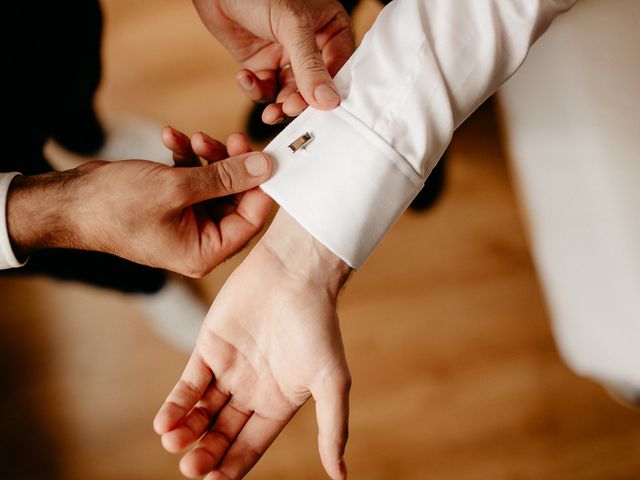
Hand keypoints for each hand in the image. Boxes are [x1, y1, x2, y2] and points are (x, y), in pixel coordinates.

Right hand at [6, 129, 271, 276]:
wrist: (70, 201)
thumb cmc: (115, 206)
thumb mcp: (176, 187)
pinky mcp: (173, 203)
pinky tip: (171, 137)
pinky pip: (193, 178)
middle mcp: (200, 240)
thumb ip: (225, 177)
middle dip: (231, 165)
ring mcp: (186, 221)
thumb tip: (265, 168)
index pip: (251, 220)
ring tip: (192, 137)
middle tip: (230, 138)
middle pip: (235, 198)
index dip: (260, 187)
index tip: (264, 156)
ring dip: (207, 156)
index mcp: (205, 251)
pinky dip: (186, 157)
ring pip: (215, 184)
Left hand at [154, 210, 352, 478]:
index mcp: (279, 402)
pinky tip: (165, 423)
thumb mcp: (331, 380)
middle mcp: (252, 391)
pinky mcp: (208, 349)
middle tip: (191, 466)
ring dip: (186, 432)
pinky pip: (188, 385)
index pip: (250, 445)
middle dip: (206, 453)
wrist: (295, 273)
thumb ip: (333, 427)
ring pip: (201, 412)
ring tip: (174, 444)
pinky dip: (176, 405)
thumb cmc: (318, 324)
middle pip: (222, 434)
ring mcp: (229, 370)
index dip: (232, 466)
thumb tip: (341, 476)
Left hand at [193, 0, 354, 123]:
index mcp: (331, 28)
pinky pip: (266, 89)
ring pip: (290, 93)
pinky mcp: (263, 64)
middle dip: (300, 102)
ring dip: (278, 105)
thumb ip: (310, 65)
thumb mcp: (291, 25)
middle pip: (314, 87)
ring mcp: (286, 56)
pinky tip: (245, 76)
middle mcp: (312, 45)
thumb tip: (328, 101)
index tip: (321, 108)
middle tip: (288, 109)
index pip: (340, 67)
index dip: (331, 90)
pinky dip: (255, 90)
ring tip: (269, 112)